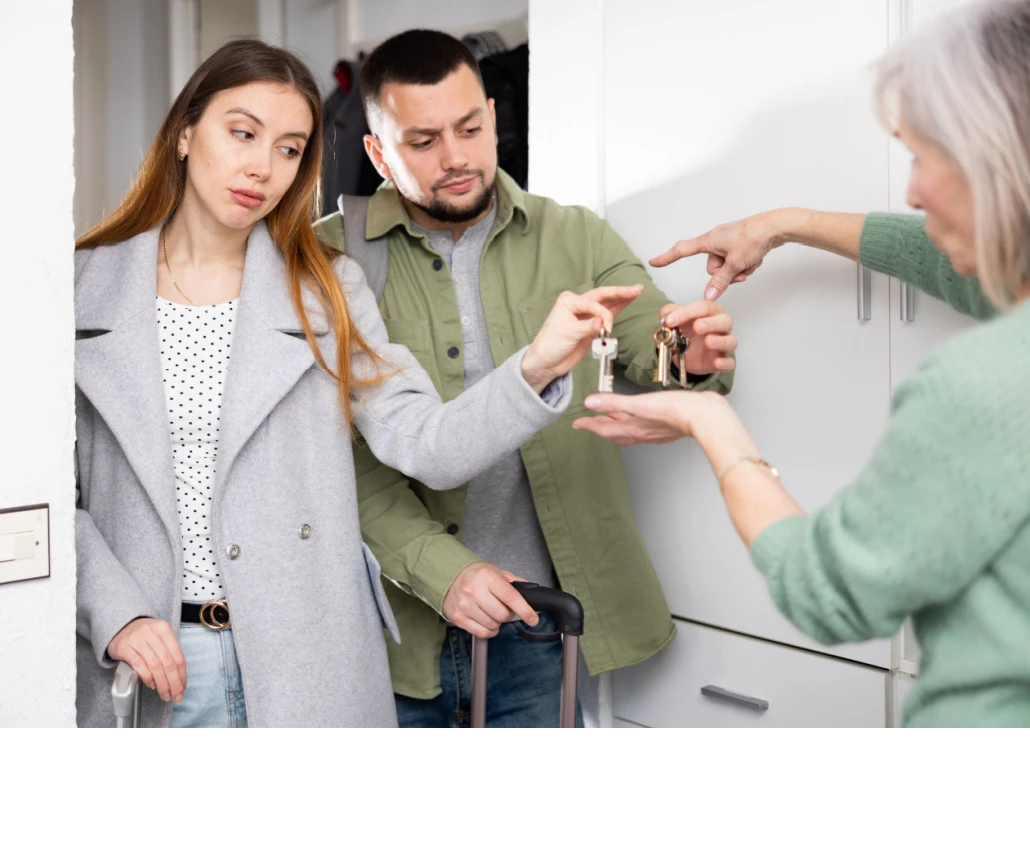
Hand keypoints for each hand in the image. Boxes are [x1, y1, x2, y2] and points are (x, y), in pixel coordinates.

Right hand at [107, 618, 186, 703]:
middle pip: (167, 663)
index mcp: (164, 629)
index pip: (178, 656)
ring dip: (161, 683)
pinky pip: (139, 665)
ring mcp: (137, 639)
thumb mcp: (159, 637)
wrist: (119, 627)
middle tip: (175, 696)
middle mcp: (151, 632)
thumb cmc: (143, 635)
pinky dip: (147, 677)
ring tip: (164, 694)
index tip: (183, 688)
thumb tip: (179, 677)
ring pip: (155, 666)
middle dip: (173, 683)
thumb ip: (169, 652)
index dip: (182, 675)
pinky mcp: (124, 647)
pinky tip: (151, 684)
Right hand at [442, 562, 540, 638]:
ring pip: (492, 625)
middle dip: (508, 614)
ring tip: (491, 612)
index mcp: (487, 577)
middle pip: (502, 615)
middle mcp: (474, 590)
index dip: (524, 610)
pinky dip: (488, 630)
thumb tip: (532, 594)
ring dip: (497, 622)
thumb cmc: (476, 575)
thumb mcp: (497, 572)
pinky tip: (486, 621)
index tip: (533, 619)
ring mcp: (464, 605)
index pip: (510, 597)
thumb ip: (515, 583)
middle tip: (504, 608)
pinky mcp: (458, 617)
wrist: (451, 577)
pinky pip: (481, 633)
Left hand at [521, 285, 643, 391]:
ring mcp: (585, 315)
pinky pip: (607, 316)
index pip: (593, 303)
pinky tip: (627, 302)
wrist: (546, 362)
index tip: (607, 328)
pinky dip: (618, 309)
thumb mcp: (568, 333)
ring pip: (607, 304)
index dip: (603, 314)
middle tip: (636, 288)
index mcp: (569, 301)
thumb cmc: (550, 345)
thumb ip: (588, 326)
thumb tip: (603, 322)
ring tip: (636, 291)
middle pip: (602, 296)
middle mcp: (577, 305)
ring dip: (621, 298)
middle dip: (620, 292)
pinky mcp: (590, 326)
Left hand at [573, 389, 739, 446]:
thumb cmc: (677, 411)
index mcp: (634, 428)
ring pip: (630, 431)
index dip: (589, 425)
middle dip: (601, 427)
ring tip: (611, 420)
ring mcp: (656, 431)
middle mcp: (643, 432)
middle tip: (589, 423)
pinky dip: (635, 423)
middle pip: (615, 432)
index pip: (605, 429)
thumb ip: (614, 402)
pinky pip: (644, 428)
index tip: (577, 424)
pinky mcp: (668, 426)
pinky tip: (641, 418)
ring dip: (618, 425)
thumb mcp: (640, 403)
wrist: (706, 416)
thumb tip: (590, 402)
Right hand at [650, 210, 788, 300]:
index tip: (654, 262)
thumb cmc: (754, 237)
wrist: (776, 226)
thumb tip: (709, 295)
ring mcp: (728, 242)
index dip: (667, 257)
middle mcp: (716, 240)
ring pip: (726, 267)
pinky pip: (736, 262)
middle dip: (724, 274)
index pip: (682, 250)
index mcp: (709, 240)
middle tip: (739, 271)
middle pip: (711, 267)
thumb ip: (720, 281)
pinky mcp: (740, 245)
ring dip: (737, 271)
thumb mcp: (735, 264)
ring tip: (749, 265)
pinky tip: (755, 260)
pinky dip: (745, 266)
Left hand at [658, 301, 736, 374]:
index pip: (703, 307)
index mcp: (710, 312)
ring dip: (720, 341)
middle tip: (697, 326)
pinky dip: (725, 363)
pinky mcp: (722, 360)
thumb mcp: (675, 320)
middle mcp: (720, 326)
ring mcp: (723, 344)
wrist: (684, 353)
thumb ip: (669, 314)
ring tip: (708, 341)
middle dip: (711, 323)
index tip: (670, 321)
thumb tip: (665, 316)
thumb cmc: (685, 332)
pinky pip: (729, 362)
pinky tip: (717, 362)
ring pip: (731, 341)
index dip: (686, 313)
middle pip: (724, 320)